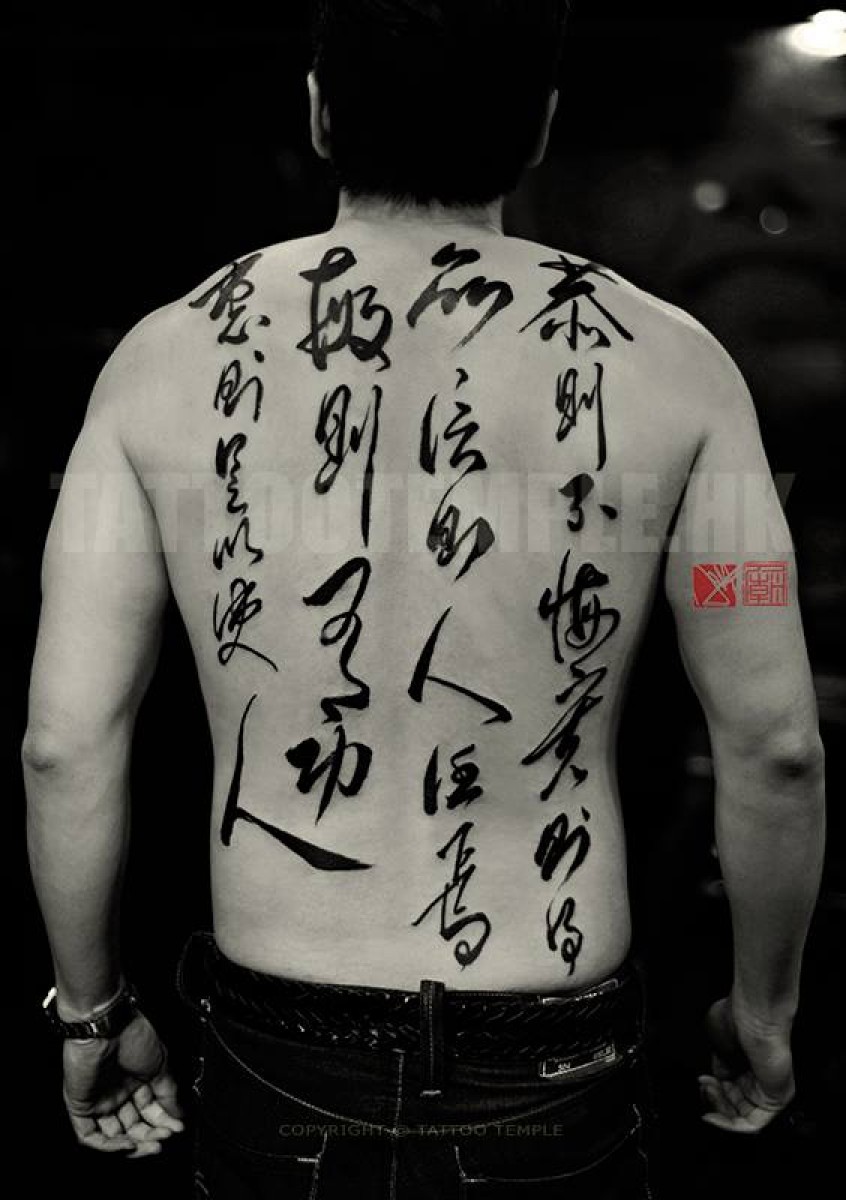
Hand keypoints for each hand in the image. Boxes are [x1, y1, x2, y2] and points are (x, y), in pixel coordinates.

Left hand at [63, 1012, 183, 1156]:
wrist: (107, 1026)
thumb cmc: (133, 1035)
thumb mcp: (161, 1065)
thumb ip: (169, 1093)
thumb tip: (178, 1115)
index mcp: (135, 1080)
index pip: (149, 1111)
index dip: (163, 1122)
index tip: (177, 1127)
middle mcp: (117, 1092)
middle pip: (133, 1126)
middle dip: (151, 1135)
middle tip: (165, 1137)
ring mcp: (98, 1100)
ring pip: (114, 1135)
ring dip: (134, 1144)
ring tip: (152, 1143)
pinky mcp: (80, 1106)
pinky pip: (91, 1136)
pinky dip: (110, 1145)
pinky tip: (129, 1143)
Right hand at [698, 995, 794, 1132]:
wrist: (754, 1016)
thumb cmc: (735, 1019)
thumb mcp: (715, 1043)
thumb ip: (713, 1067)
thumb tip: (709, 1082)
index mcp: (743, 1065)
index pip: (725, 1091)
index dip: (710, 1092)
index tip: (700, 1082)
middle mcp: (756, 1080)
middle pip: (731, 1107)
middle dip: (712, 1101)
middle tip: (704, 1088)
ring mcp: (767, 1091)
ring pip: (740, 1117)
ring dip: (719, 1111)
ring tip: (709, 1092)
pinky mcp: (775, 1100)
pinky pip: (754, 1124)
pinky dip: (732, 1126)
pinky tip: (715, 1116)